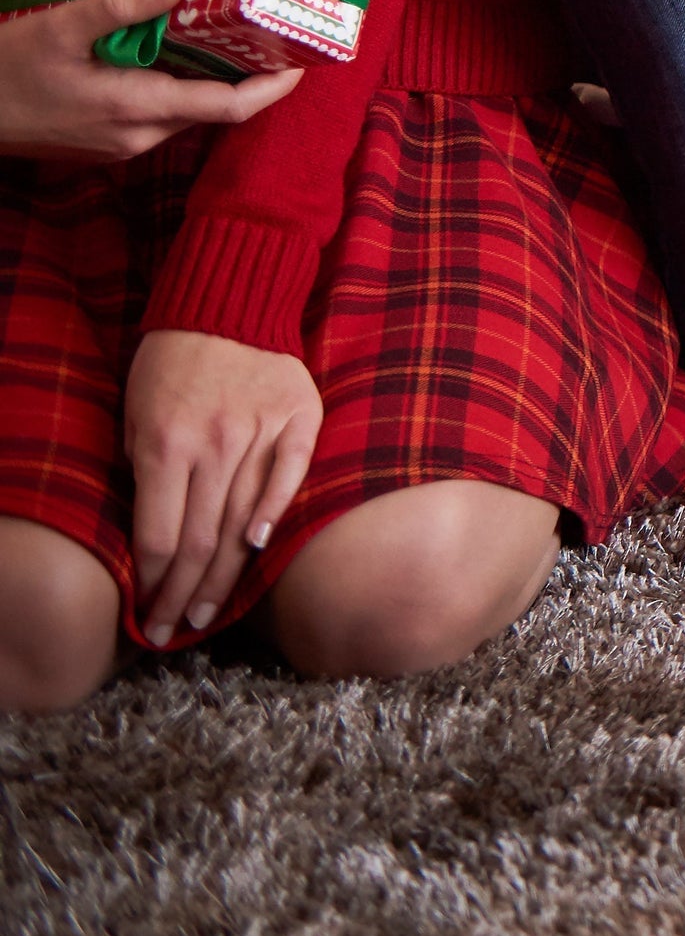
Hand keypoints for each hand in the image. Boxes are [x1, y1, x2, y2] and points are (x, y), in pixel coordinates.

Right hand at [0, 0, 296, 161]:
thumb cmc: (3, 73)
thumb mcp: (58, 29)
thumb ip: (119, 7)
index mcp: (138, 110)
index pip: (231, 108)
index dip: (274, 86)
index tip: (304, 58)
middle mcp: (139, 136)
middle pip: (215, 107)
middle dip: (249, 73)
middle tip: (272, 29)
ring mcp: (120, 143)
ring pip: (187, 109)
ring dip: (212, 76)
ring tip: (233, 29)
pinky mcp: (104, 140)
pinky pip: (159, 111)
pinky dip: (179, 82)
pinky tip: (175, 47)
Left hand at [127, 328, 322, 636]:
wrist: (228, 305)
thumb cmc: (168, 366)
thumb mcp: (133, 417)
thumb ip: (145, 475)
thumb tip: (154, 540)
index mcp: (165, 445)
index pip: (160, 537)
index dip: (153, 584)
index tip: (147, 615)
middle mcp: (214, 444)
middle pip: (201, 540)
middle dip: (183, 594)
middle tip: (174, 630)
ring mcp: (260, 432)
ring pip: (243, 520)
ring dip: (224, 575)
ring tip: (208, 613)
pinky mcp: (300, 417)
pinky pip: (291, 475)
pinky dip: (275, 513)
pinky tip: (261, 548)